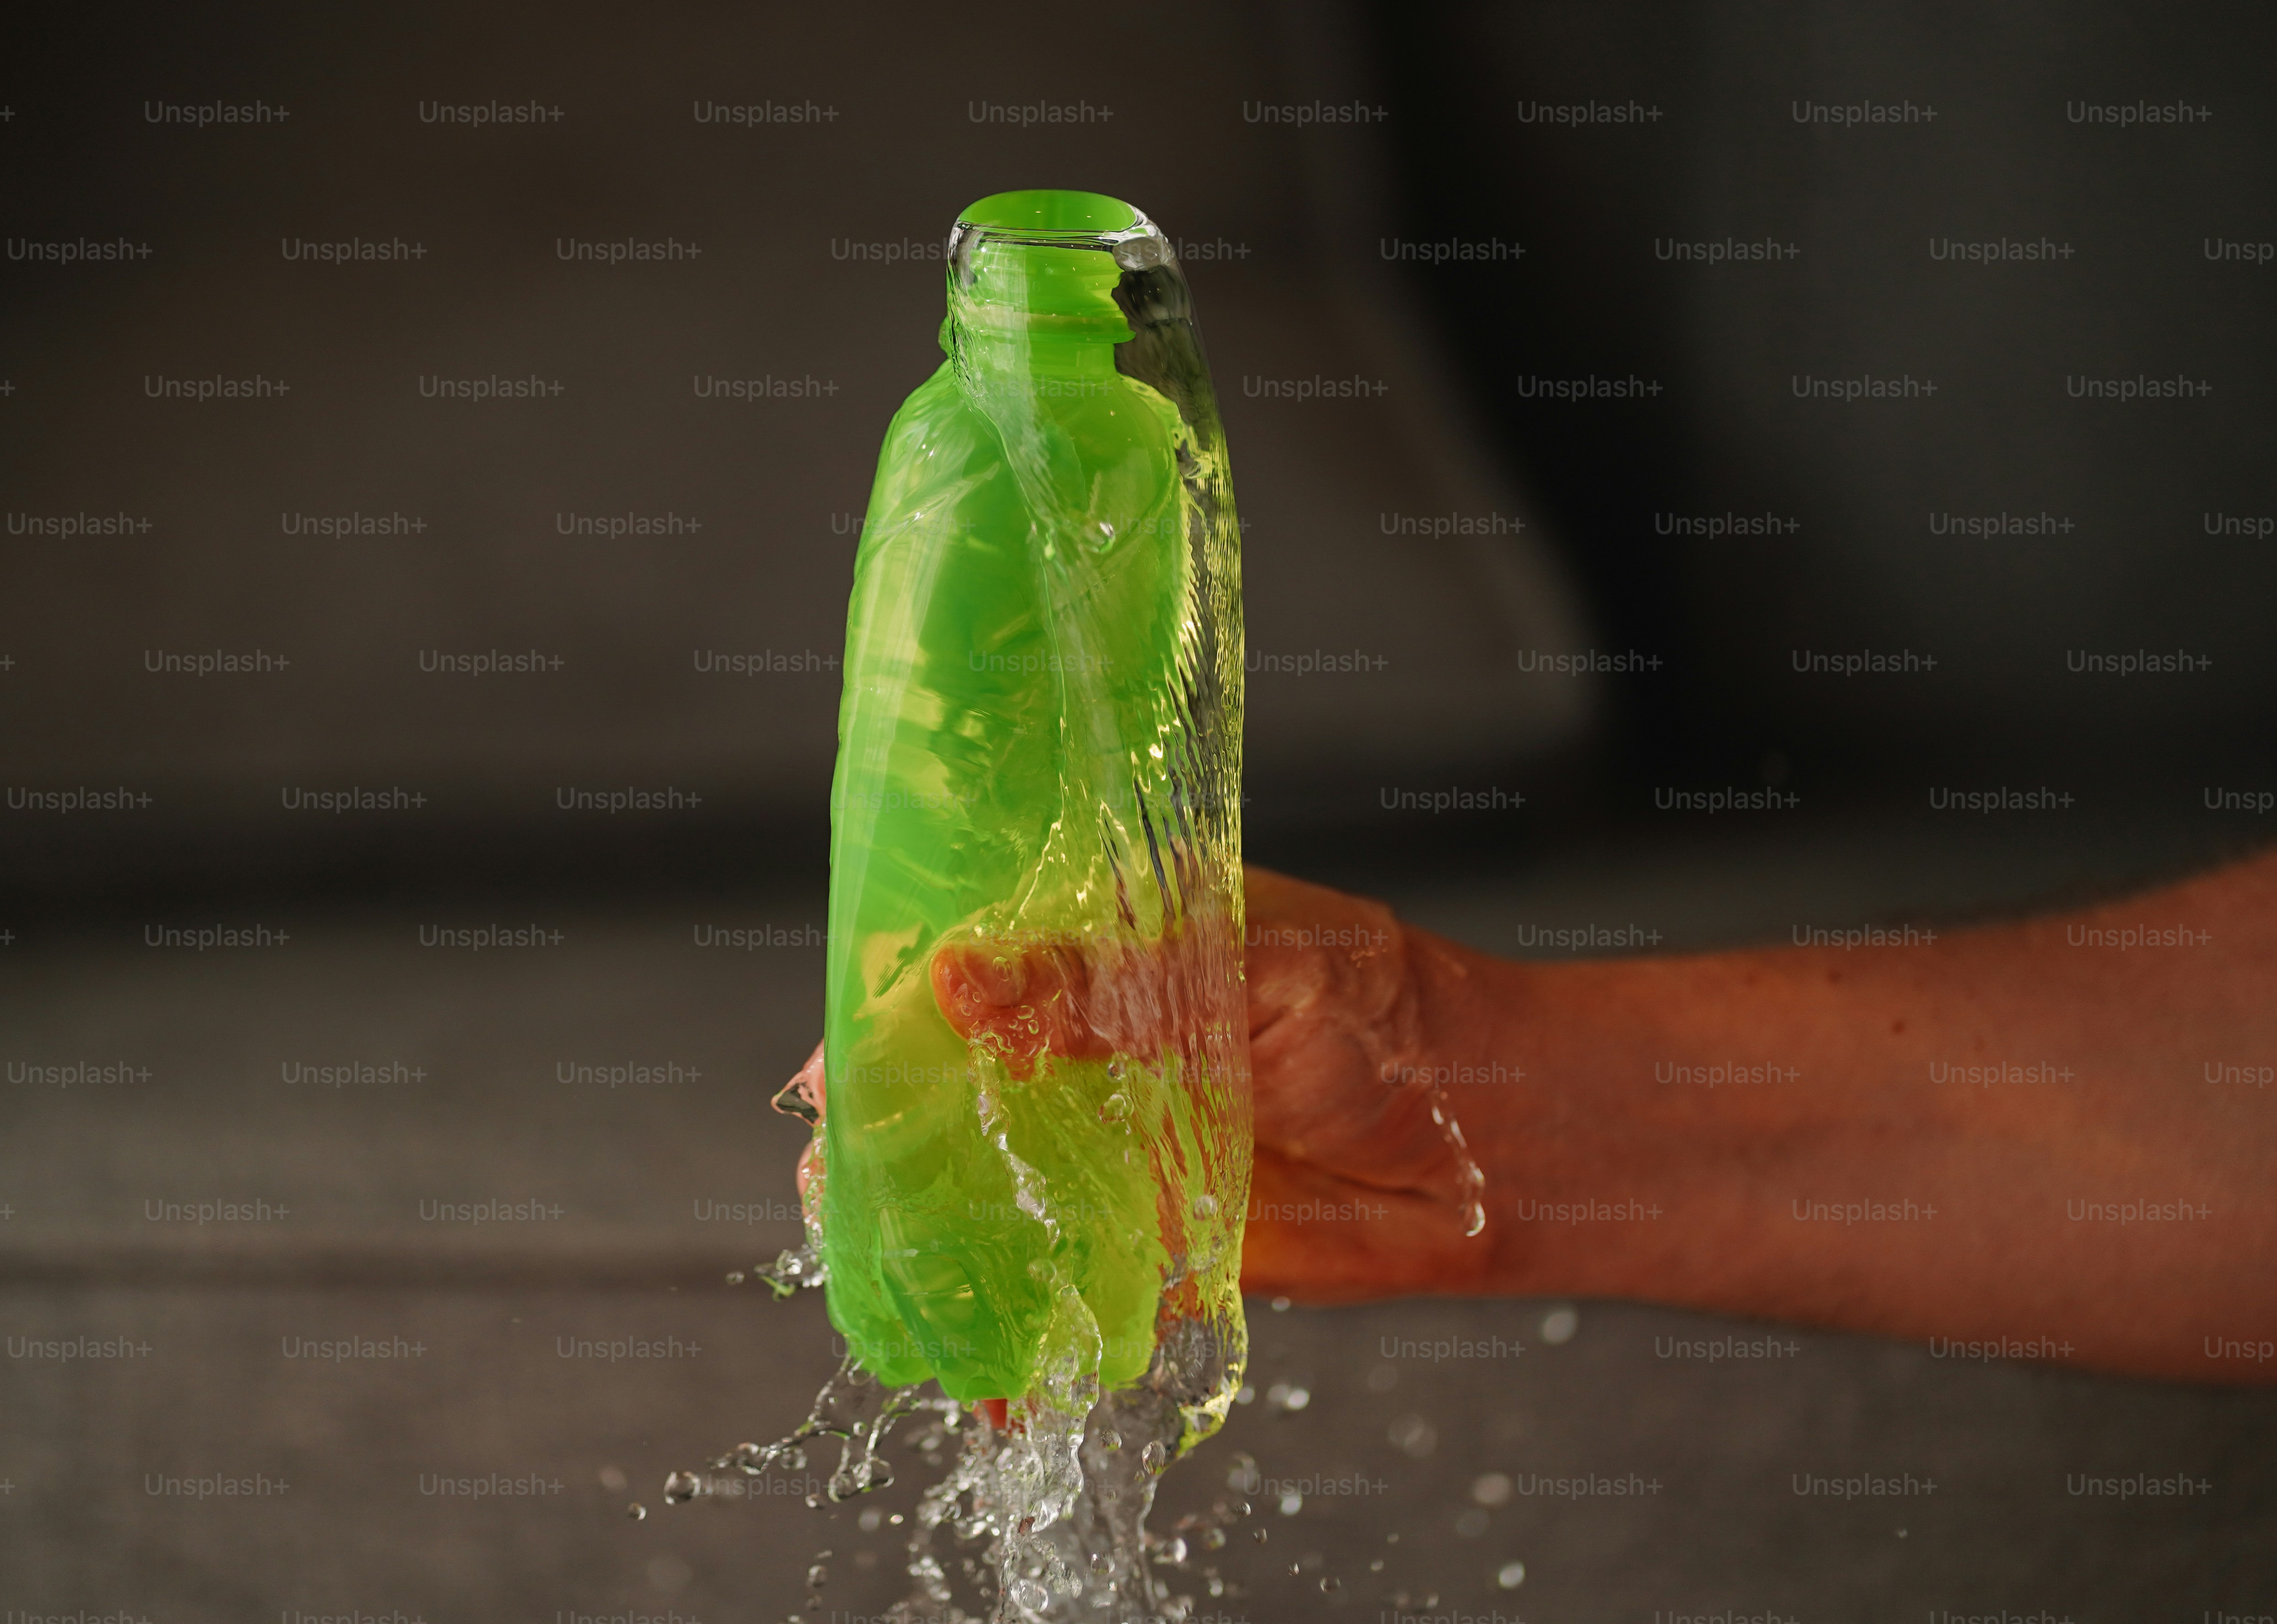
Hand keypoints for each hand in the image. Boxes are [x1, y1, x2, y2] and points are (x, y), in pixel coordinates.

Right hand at [772, 865, 1497, 1306]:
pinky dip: (1027, 1338)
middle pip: (947, 1094)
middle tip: (839, 1197)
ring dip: (936, 1250)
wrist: (1494, 1136)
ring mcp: (1114, 1150)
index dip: (882, 1019)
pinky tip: (997, 1380)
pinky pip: (1067, 1288)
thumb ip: (1106, 984)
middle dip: (885, 1149)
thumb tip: (963, 985)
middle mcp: (1089, 1051)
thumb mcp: (1249, 967)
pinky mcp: (1156, 1242)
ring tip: (896, 1295)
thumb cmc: (1389, 1013)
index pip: (955, 970)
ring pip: (989, 1198)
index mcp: (1099, 948)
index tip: (834, 1073)